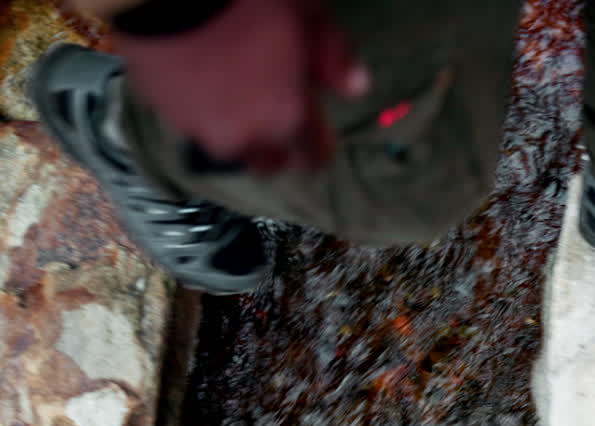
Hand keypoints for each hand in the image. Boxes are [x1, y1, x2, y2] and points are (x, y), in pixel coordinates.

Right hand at [112, 0, 368, 173]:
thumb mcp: (308, 14)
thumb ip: (334, 56)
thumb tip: (357, 87)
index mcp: (286, 118)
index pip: (311, 159)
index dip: (318, 150)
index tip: (319, 140)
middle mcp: (242, 135)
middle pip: (267, 164)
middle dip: (276, 151)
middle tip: (278, 123)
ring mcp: (196, 127)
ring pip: (227, 147)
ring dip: (236, 133)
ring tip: (238, 104)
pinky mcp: (160, 110)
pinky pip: (191, 122)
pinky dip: (201, 110)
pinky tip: (204, 85)